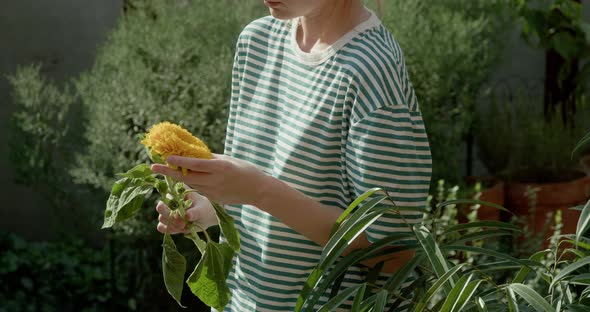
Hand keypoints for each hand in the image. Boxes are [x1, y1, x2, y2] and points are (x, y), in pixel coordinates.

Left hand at [151, 154, 269, 205]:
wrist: (258, 190)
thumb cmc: (246, 170)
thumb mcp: (229, 160)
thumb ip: (211, 158)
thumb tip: (194, 154)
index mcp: (220, 168)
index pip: (195, 165)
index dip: (179, 161)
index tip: (165, 157)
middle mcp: (214, 181)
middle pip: (187, 177)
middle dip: (169, 172)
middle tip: (153, 167)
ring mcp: (213, 192)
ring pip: (191, 184)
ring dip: (178, 177)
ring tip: (166, 169)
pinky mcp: (214, 199)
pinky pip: (199, 189)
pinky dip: (192, 183)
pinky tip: (186, 177)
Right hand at [156, 190, 217, 233]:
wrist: (205, 218)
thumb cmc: (204, 209)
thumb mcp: (202, 210)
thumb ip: (194, 212)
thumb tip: (187, 215)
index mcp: (177, 192)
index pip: (167, 193)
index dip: (171, 203)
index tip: (180, 211)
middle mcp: (169, 200)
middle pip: (160, 206)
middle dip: (170, 216)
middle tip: (182, 222)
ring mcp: (167, 211)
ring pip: (161, 218)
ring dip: (172, 224)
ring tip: (184, 225)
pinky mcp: (167, 222)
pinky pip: (161, 227)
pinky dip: (169, 229)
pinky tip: (180, 229)